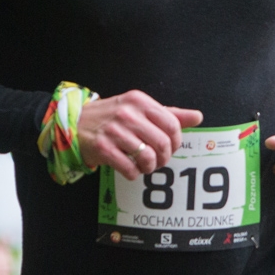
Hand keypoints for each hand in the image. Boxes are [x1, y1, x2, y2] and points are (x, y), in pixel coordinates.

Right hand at [77, 90, 203, 179]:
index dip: (176, 141)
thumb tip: (198, 117)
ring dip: (149, 167)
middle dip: (164, 158)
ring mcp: (114, 130)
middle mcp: (128, 113)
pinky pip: (129, 168)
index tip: (170, 147)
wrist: (76, 123)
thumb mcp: (140, 109)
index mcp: (140, 101)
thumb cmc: (113, 117)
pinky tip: (129, 168)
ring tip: (144, 165)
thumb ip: (169, 114)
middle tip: (158, 161)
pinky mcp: (103, 147)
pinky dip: (133, 173)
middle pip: (163, 143)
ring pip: (147, 157)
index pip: (172, 124)